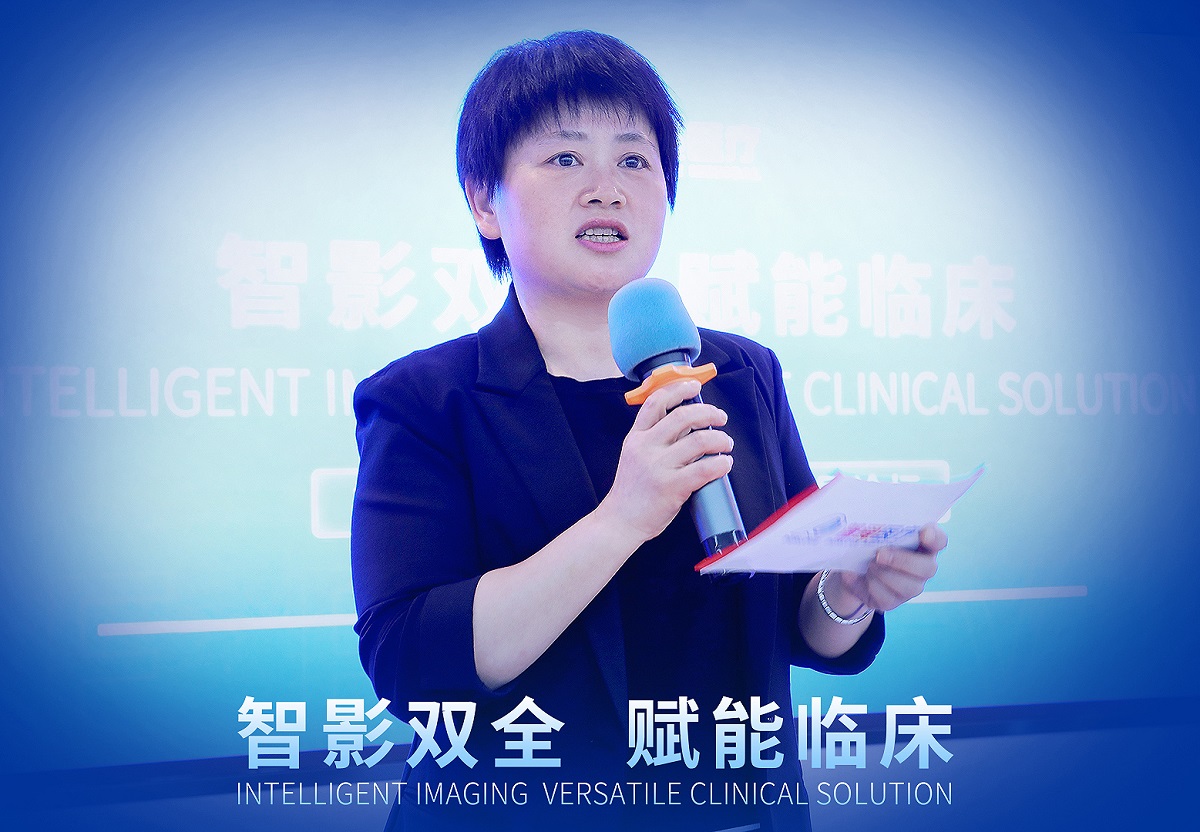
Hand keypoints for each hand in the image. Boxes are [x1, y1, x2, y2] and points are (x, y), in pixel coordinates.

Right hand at [601, 379, 734, 543]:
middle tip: (720, 418)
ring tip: (726, 443)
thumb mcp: (634, 456)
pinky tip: (725, 464)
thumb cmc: (632, 491)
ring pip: (699, 441)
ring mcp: (658, 467)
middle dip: (708, 413)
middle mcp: (645, 448)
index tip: (695, 386)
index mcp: (636, 438)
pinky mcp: (671, 487)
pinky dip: (720, 464)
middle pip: (682, 416)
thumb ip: (656, 439)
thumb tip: (689, 423)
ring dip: (720, 439)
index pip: (656, 402)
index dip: (678, 389)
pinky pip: (704, 469)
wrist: (620, 521)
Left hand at [832, 524, 947, 612]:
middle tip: (880, 554)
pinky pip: (887, 598)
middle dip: (902, 561)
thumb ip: (882, 527)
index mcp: (921, 544)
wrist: (854, 567)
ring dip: (884, 574)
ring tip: (870, 564)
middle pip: (928, 568)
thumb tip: (874, 526)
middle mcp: (922, 566)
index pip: (939, 540)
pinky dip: (872, 585)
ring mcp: (911, 586)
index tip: (925, 533)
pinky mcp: (894, 601)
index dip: (935, 537)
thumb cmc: (870, 544)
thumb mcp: (874, 532)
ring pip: (908, 587)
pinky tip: (864, 576)